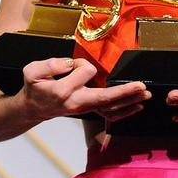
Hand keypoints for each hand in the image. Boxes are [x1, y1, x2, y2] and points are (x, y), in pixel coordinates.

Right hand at [17, 57, 150, 121]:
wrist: (33, 107)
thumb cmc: (35, 87)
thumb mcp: (32, 71)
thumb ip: (49, 65)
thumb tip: (68, 63)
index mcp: (64, 91)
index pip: (84, 72)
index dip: (81, 63)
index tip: (72, 64)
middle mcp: (76, 102)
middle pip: (105, 98)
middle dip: (124, 92)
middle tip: (141, 86)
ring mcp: (84, 109)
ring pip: (110, 108)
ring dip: (129, 101)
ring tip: (145, 94)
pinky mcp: (88, 110)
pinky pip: (109, 114)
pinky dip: (125, 111)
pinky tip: (137, 107)